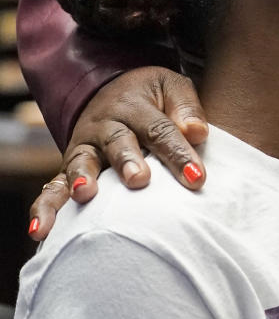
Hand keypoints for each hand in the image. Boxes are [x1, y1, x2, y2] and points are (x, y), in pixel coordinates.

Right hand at [29, 67, 207, 240]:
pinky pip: (51, 188)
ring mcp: (84, 148)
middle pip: (118, 143)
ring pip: (81, 162)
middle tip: (139, 180)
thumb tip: (198, 132)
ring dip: (82, 178)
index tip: (196, 177)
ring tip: (86, 195)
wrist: (110, 90)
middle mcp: (105, 126)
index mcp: (135, 106)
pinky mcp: (67, 170)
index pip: (160, 130)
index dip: (178, 154)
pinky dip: (44, 209)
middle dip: (127, 161)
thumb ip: (185, 108)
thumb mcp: (170, 87)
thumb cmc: (151, 97)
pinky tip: (40, 232)